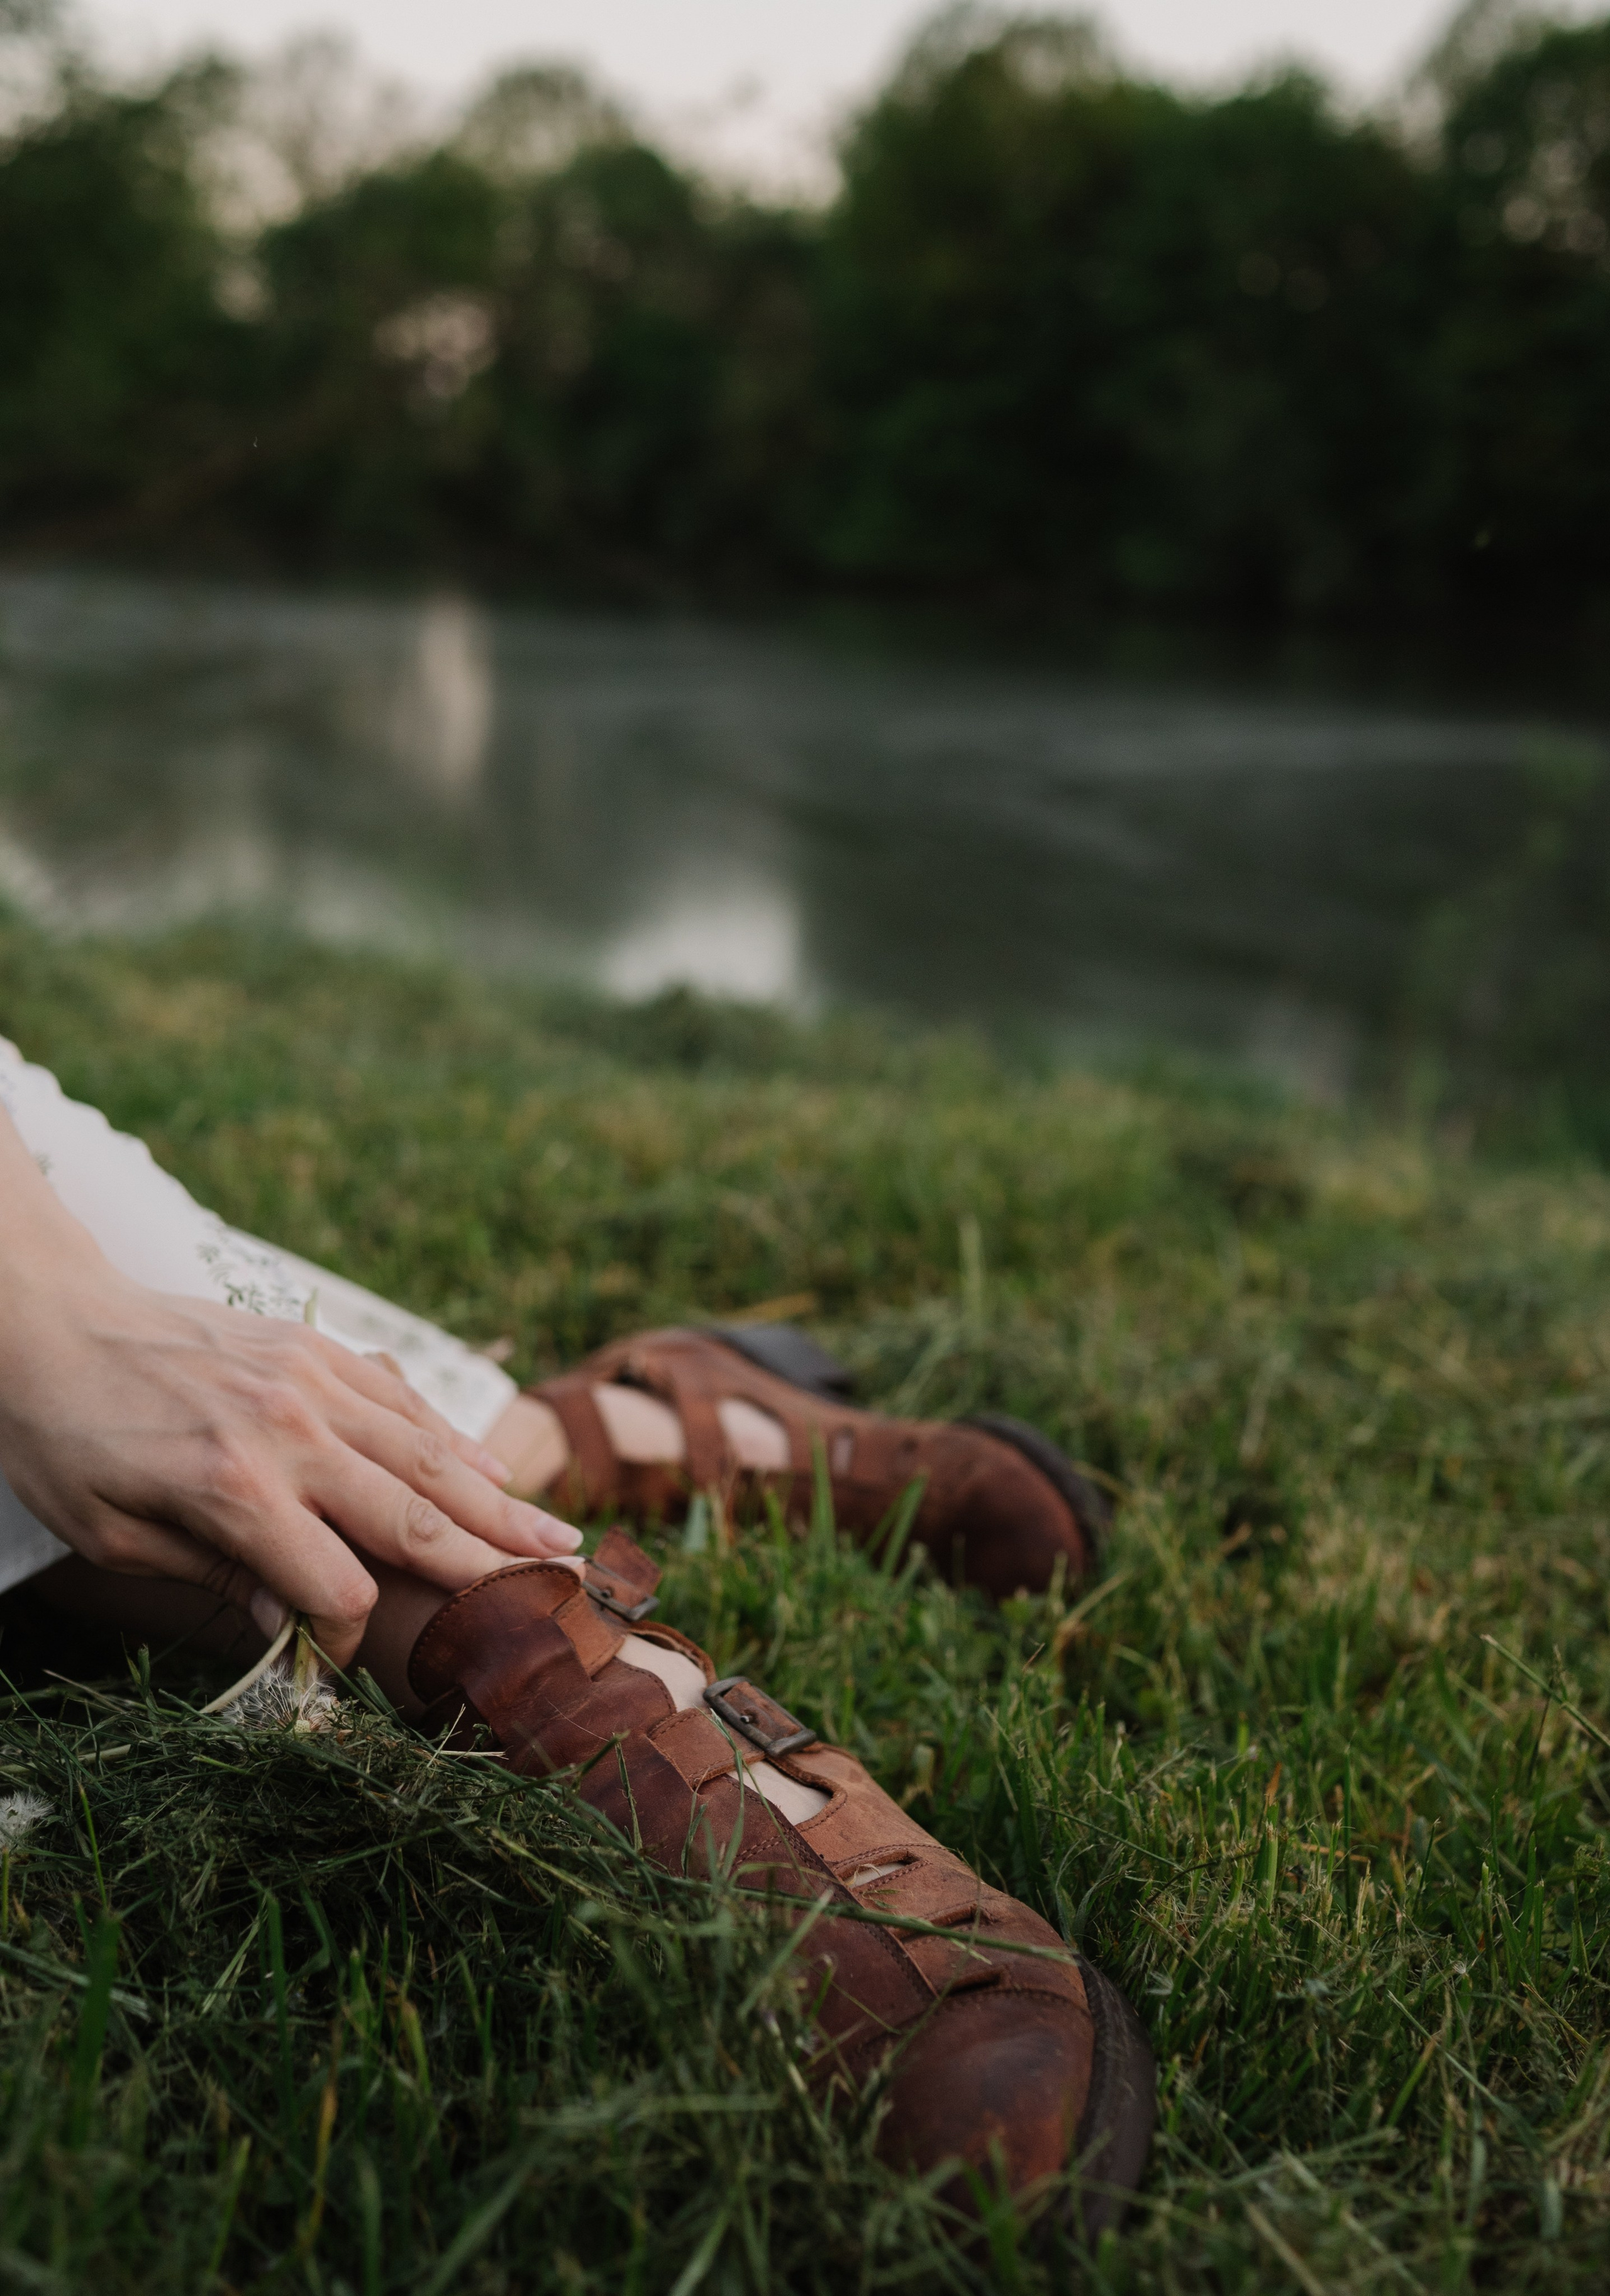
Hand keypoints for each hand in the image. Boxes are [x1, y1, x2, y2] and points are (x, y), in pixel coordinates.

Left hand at [0, 1262, 581, 1666]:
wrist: (49, 1320)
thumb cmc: (64, 1440)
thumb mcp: (112, 1534)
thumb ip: (209, 1576)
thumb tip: (285, 1625)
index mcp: (233, 1490)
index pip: (334, 1585)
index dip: (348, 1636)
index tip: (342, 1664)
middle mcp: (288, 1431)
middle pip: (412, 1515)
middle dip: (488, 1566)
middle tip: (560, 1595)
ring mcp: (309, 1381)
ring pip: (425, 1454)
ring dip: (496, 1502)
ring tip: (557, 1538)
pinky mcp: (313, 1347)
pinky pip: (399, 1398)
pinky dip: (451, 1437)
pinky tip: (491, 1470)